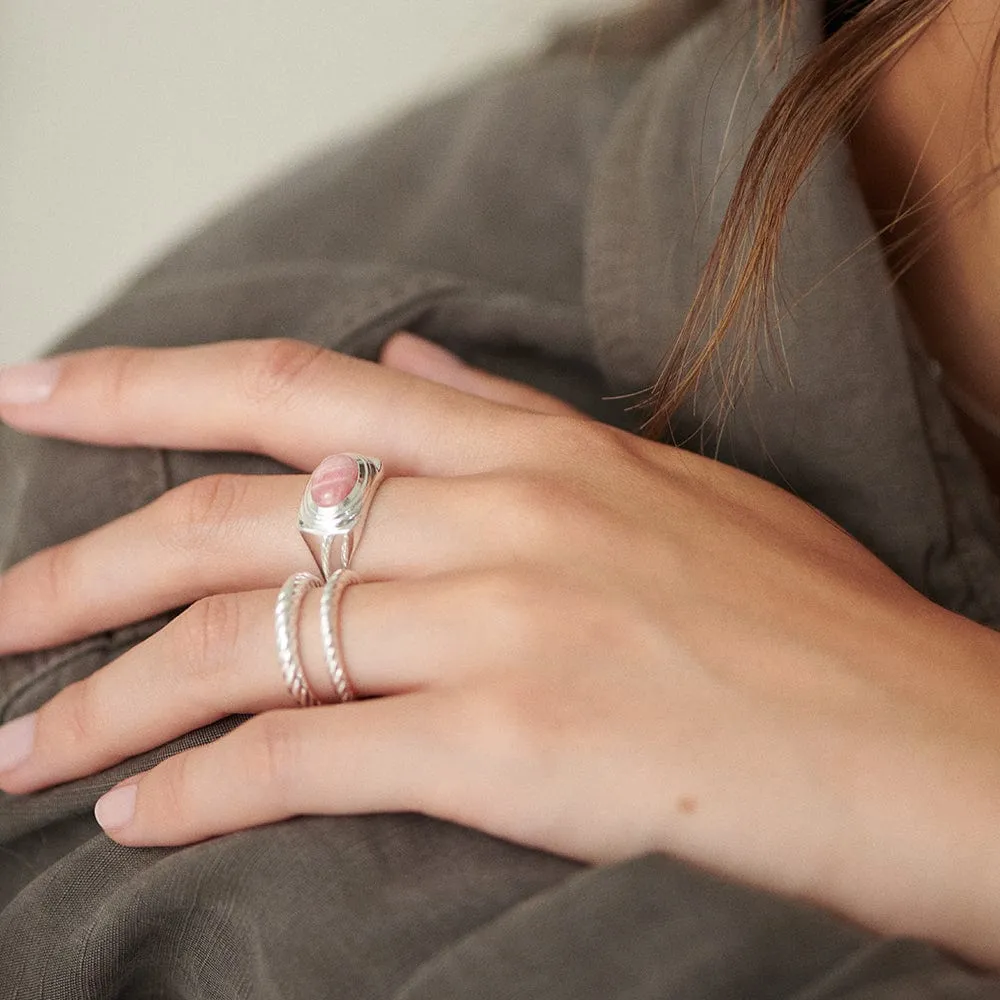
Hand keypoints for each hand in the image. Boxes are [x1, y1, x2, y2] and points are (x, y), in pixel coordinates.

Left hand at [1, 335, 998, 966]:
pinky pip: (303, 755)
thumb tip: (406, 374)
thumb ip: (514, 422)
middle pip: (228, 521)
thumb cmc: (799, 620)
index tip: (35, 393)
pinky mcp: (512, 741)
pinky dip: (200, 788)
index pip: (291, 390)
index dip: (142, 386)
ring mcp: (499, 623)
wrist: (913, 733)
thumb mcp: (659, 483)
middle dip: (78, 566)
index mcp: (530, 446)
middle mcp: (497, 516)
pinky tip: (138, 813)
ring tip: (25, 741)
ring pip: (241, 644)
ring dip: (109, 701)